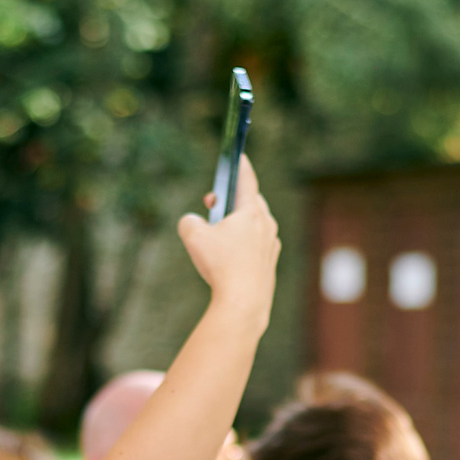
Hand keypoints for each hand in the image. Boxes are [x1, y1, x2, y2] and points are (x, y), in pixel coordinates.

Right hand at [175, 157, 279, 317]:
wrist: (243, 303)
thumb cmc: (220, 266)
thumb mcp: (192, 236)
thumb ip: (189, 221)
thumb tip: (193, 222)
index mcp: (251, 211)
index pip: (247, 179)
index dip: (240, 165)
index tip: (238, 156)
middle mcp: (266, 225)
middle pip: (250, 202)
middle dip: (230, 200)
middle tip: (212, 205)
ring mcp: (271, 246)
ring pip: (253, 226)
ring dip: (235, 225)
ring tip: (216, 238)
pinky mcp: (269, 265)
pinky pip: (255, 247)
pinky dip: (241, 247)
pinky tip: (227, 261)